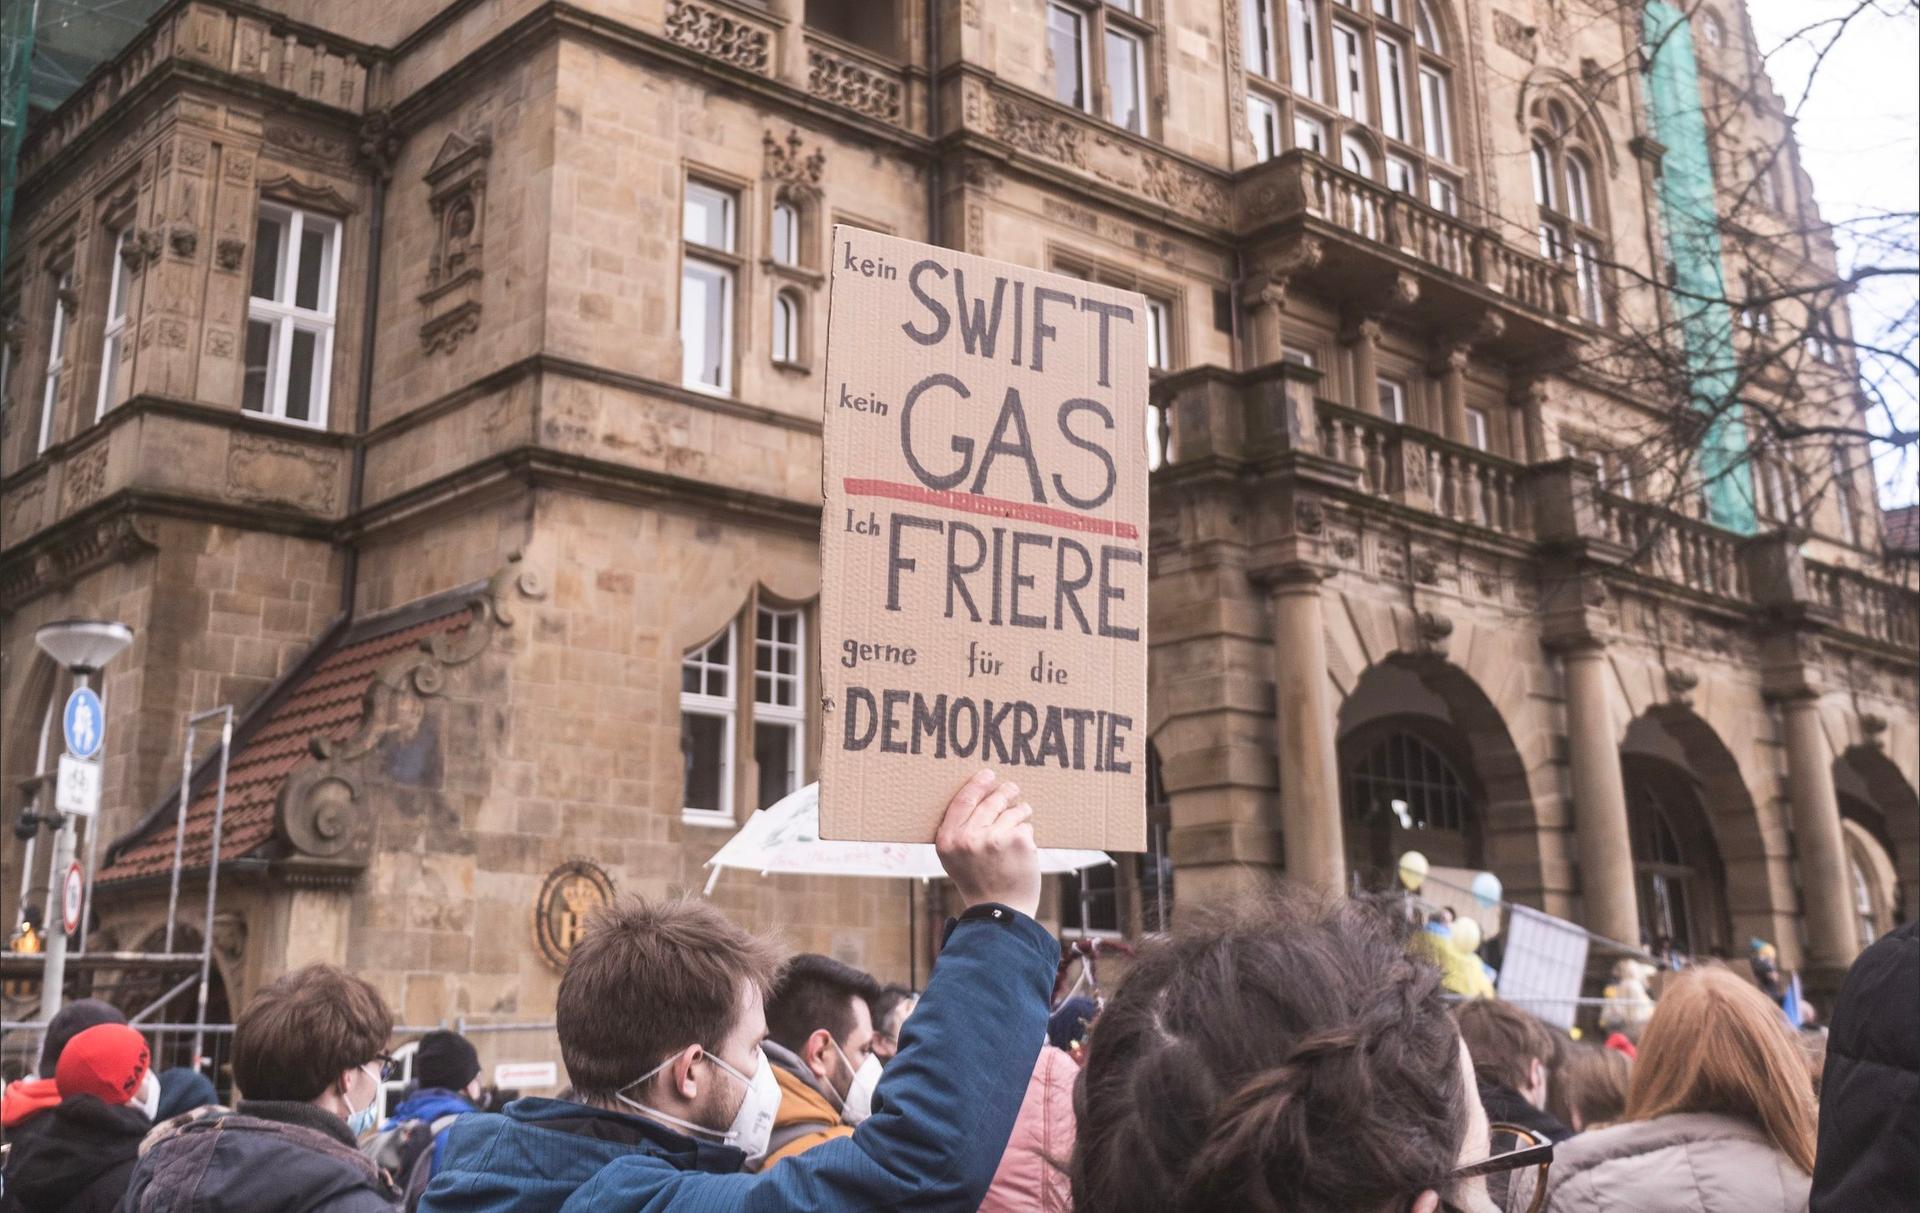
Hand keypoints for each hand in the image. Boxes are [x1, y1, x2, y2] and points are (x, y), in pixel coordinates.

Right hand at [934, 769, 1039, 918]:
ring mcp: (994, 838)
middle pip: (990, 801)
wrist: (999, 912)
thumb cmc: (977, 882)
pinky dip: (1027, 831)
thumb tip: (975, 794)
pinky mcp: (1018, 841)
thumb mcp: (954, 859)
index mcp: (948, 840)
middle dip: (1005, 792)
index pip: (962, 801)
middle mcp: (968, 838)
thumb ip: (958, 831)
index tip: (988, 774)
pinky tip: (1024, 845)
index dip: (977, 784)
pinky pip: (1025, 825)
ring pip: (1012, 810)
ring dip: (1020, 810)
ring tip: (1022, 815)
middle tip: (1012, 788)